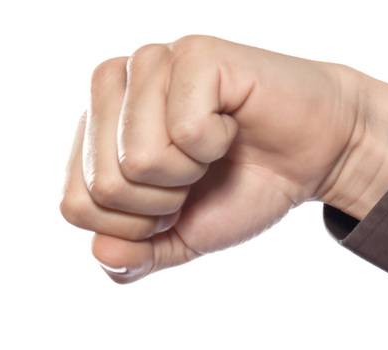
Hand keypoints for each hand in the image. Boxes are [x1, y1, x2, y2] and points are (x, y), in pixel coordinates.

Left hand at [58, 34, 387, 282]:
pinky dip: (217, 144)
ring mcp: (150, 64)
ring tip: (212, 149)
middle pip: (102, 185)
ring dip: (187, 174)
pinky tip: (232, 123)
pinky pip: (184, 129)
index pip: (74, 204)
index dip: (132, 228)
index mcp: (95, 130)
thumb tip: (103, 253)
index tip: (172, 203)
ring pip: (136, 159)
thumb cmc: (242, 188)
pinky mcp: (193, 53)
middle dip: (159, 205)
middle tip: (196, 177)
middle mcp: (112, 88)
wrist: (312, 159)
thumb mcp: (179, 240)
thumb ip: (134, 257)